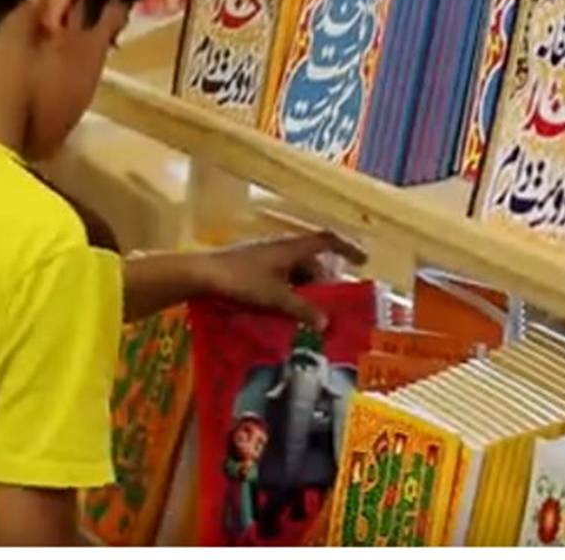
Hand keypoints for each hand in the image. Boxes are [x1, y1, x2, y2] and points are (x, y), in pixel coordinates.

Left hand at [195, 231, 367, 329]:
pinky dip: (289, 292)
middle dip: (324, 282)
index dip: (347, 248)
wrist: (202, 275)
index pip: (327, 241)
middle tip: (331, 306)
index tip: (363, 261)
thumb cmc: (241, 280)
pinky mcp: (253, 268)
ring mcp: (266, 258)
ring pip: (295, 272)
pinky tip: (285, 312)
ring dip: (305, 290)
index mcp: (291, 248)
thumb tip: (326, 323)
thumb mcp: (275, 297)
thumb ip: (302, 308)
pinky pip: (281, 278)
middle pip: (312, 261)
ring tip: (308, 315)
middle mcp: (281, 249)